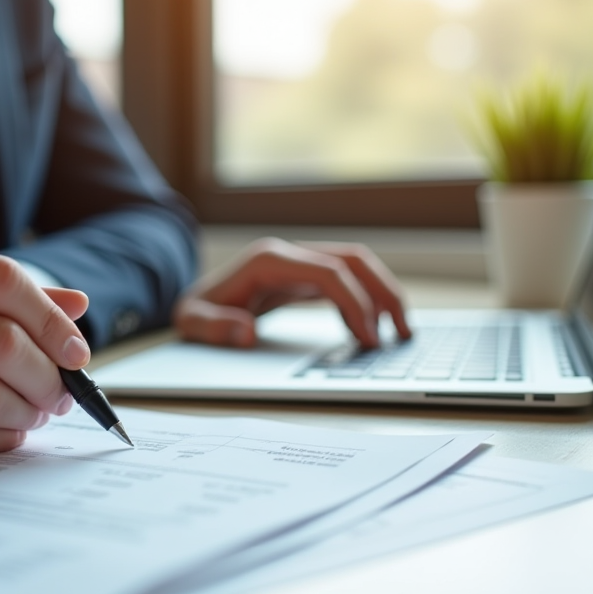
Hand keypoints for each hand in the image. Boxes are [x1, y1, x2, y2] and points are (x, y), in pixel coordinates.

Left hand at [173, 237, 410, 348]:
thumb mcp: (190, 322)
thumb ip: (212, 327)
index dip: (354, 303)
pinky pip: (344, 282)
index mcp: (268, 261)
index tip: (369, 338)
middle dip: (382, 292)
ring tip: (399, 332)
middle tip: (402, 333)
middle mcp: (287, 255)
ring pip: (354, 267)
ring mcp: (298, 263)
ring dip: (381, 294)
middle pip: (351, 260)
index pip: (327, 272)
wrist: (191, 301)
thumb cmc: (194, 311)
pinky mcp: (302, 277)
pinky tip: (369, 331)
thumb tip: (244, 332)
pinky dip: (364, 302)